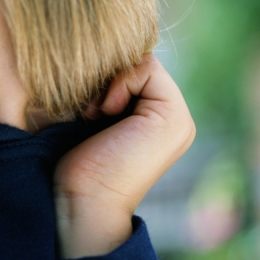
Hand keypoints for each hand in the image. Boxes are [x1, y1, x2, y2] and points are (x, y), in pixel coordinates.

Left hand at [54, 54, 195, 257]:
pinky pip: (147, 68)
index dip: (107, 78)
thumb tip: (98, 60)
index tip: (88, 109)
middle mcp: (175, 119)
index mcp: (160, 121)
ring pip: (143, 63)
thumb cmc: (80, 167)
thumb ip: (110, 94)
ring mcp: (179, 118)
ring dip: (111, 83)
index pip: (136, 70)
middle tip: (91, 111)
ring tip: (95, 114)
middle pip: (140, 64)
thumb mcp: (96, 120)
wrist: (86, 199)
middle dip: (108, 80)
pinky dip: (119, 84)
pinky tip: (104, 113)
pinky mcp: (172, 116)